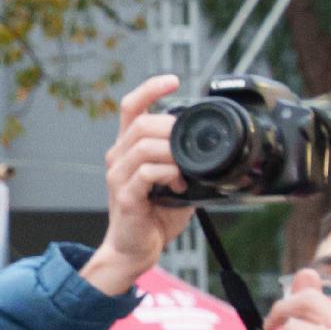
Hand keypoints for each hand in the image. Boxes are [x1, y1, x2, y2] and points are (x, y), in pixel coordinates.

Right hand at [81, 75, 187, 294]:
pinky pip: (147, 172)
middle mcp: (118, 157)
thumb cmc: (154, 216)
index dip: (151, 88)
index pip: (132, 106)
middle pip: (143, 122)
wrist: (135, 249)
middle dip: (172, 128)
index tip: (174, 81)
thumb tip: (212, 147)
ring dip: (172, 153)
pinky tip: (178, 185)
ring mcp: (118, 175)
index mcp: (129, 148)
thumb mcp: (174, 180)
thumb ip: (185, 160)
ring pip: (145, 145)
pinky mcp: (124, 195)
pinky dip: (168, 174)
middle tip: (189, 146)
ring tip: (184, 170)